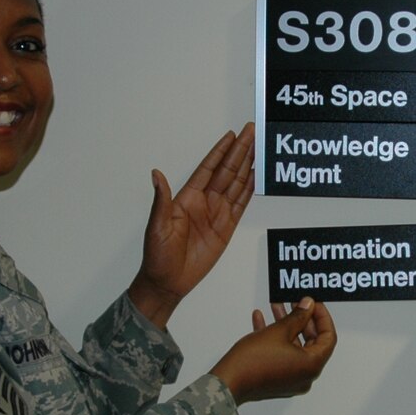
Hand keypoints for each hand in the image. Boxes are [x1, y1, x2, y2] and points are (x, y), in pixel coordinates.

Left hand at [129, 122, 255, 326]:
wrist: (168, 282)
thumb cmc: (158, 255)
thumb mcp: (157, 226)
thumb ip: (161, 200)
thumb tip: (156, 174)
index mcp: (187, 198)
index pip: (208, 168)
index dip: (220, 151)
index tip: (231, 135)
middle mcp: (204, 202)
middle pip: (226, 171)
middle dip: (240, 151)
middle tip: (251, 132)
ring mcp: (217, 214)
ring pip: (236, 184)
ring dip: (248, 166)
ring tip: (259, 148)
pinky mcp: (226, 228)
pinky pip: (241, 204)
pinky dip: (250, 190)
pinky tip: (257, 175)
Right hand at [211, 297, 336, 401]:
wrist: (228, 382)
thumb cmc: (252, 362)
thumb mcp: (279, 331)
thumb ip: (297, 316)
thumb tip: (308, 306)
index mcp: (312, 365)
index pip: (328, 337)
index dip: (322, 317)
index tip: (314, 304)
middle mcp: (305, 376)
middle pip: (311, 341)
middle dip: (301, 319)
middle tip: (295, 303)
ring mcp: (291, 379)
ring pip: (294, 346)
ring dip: (286, 326)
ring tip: (277, 307)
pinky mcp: (277, 379)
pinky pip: (282, 354)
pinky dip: (276, 339)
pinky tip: (262, 321)